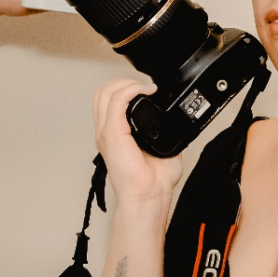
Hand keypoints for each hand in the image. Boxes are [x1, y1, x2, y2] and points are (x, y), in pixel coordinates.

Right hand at [93, 77, 184, 206]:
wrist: (149, 194)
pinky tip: (146, 92)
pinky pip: (115, 101)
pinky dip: (130, 90)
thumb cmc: (153, 181)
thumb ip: (163, 131)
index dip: (125, 88)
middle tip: (145, 87)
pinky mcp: (112, 134)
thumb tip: (175, 120)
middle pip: (103, 92)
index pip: (108, 101)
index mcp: (115, 135)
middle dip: (124, 81)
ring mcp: (106, 132)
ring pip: (105, 93)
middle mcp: (106, 132)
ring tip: (144, 88)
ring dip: (126, 84)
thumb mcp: (161, 147)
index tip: (147, 90)